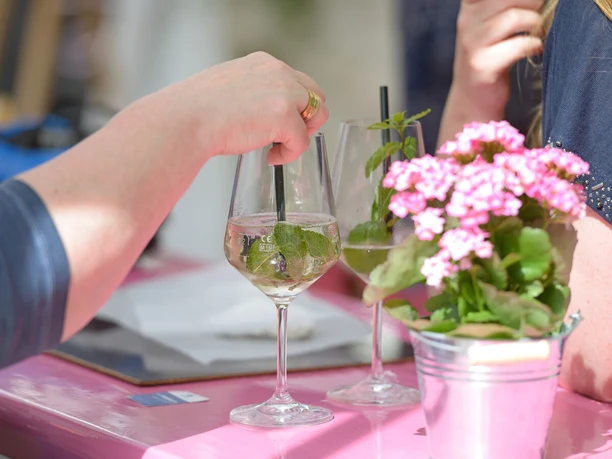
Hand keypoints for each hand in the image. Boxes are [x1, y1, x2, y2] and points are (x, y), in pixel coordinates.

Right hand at [155, 51, 328, 164]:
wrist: (184, 120)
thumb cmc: (196, 110)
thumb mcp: (229, 86)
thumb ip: (252, 91)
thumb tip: (261, 111)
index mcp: (264, 63)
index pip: (297, 81)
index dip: (294, 105)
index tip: (280, 122)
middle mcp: (278, 72)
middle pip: (316, 95)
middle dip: (306, 118)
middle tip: (285, 137)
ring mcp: (284, 93)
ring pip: (318, 115)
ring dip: (301, 134)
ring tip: (278, 147)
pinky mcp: (284, 117)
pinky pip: (302, 142)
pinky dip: (289, 154)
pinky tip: (271, 158)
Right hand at [452, 0, 543, 113]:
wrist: (472, 98)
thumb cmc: (490, 56)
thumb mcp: (490, 22)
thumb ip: (505, 4)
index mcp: (470, 5)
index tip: (530, 6)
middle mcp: (467, 20)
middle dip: (534, 3)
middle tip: (542, 14)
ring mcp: (472, 43)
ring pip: (513, 16)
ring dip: (535, 23)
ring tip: (538, 32)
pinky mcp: (482, 65)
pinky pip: (518, 45)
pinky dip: (534, 45)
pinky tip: (535, 49)